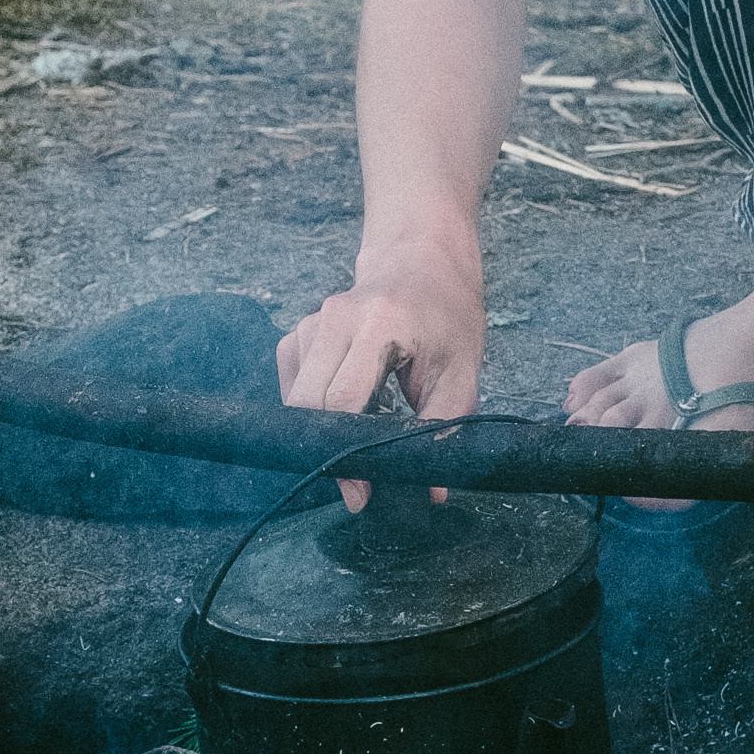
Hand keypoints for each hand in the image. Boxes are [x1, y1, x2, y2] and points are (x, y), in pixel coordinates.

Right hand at [277, 224, 484, 508]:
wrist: (422, 260)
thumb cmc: (447, 317)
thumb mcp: (462, 370)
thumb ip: (446, 427)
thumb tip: (436, 490)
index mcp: (380, 324)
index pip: (342, 399)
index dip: (347, 453)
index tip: (360, 493)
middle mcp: (336, 318)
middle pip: (307, 403)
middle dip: (327, 451)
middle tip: (357, 485)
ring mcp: (313, 322)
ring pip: (294, 398)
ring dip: (317, 431)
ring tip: (354, 444)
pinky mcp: (300, 331)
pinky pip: (291, 383)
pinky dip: (308, 409)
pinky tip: (339, 412)